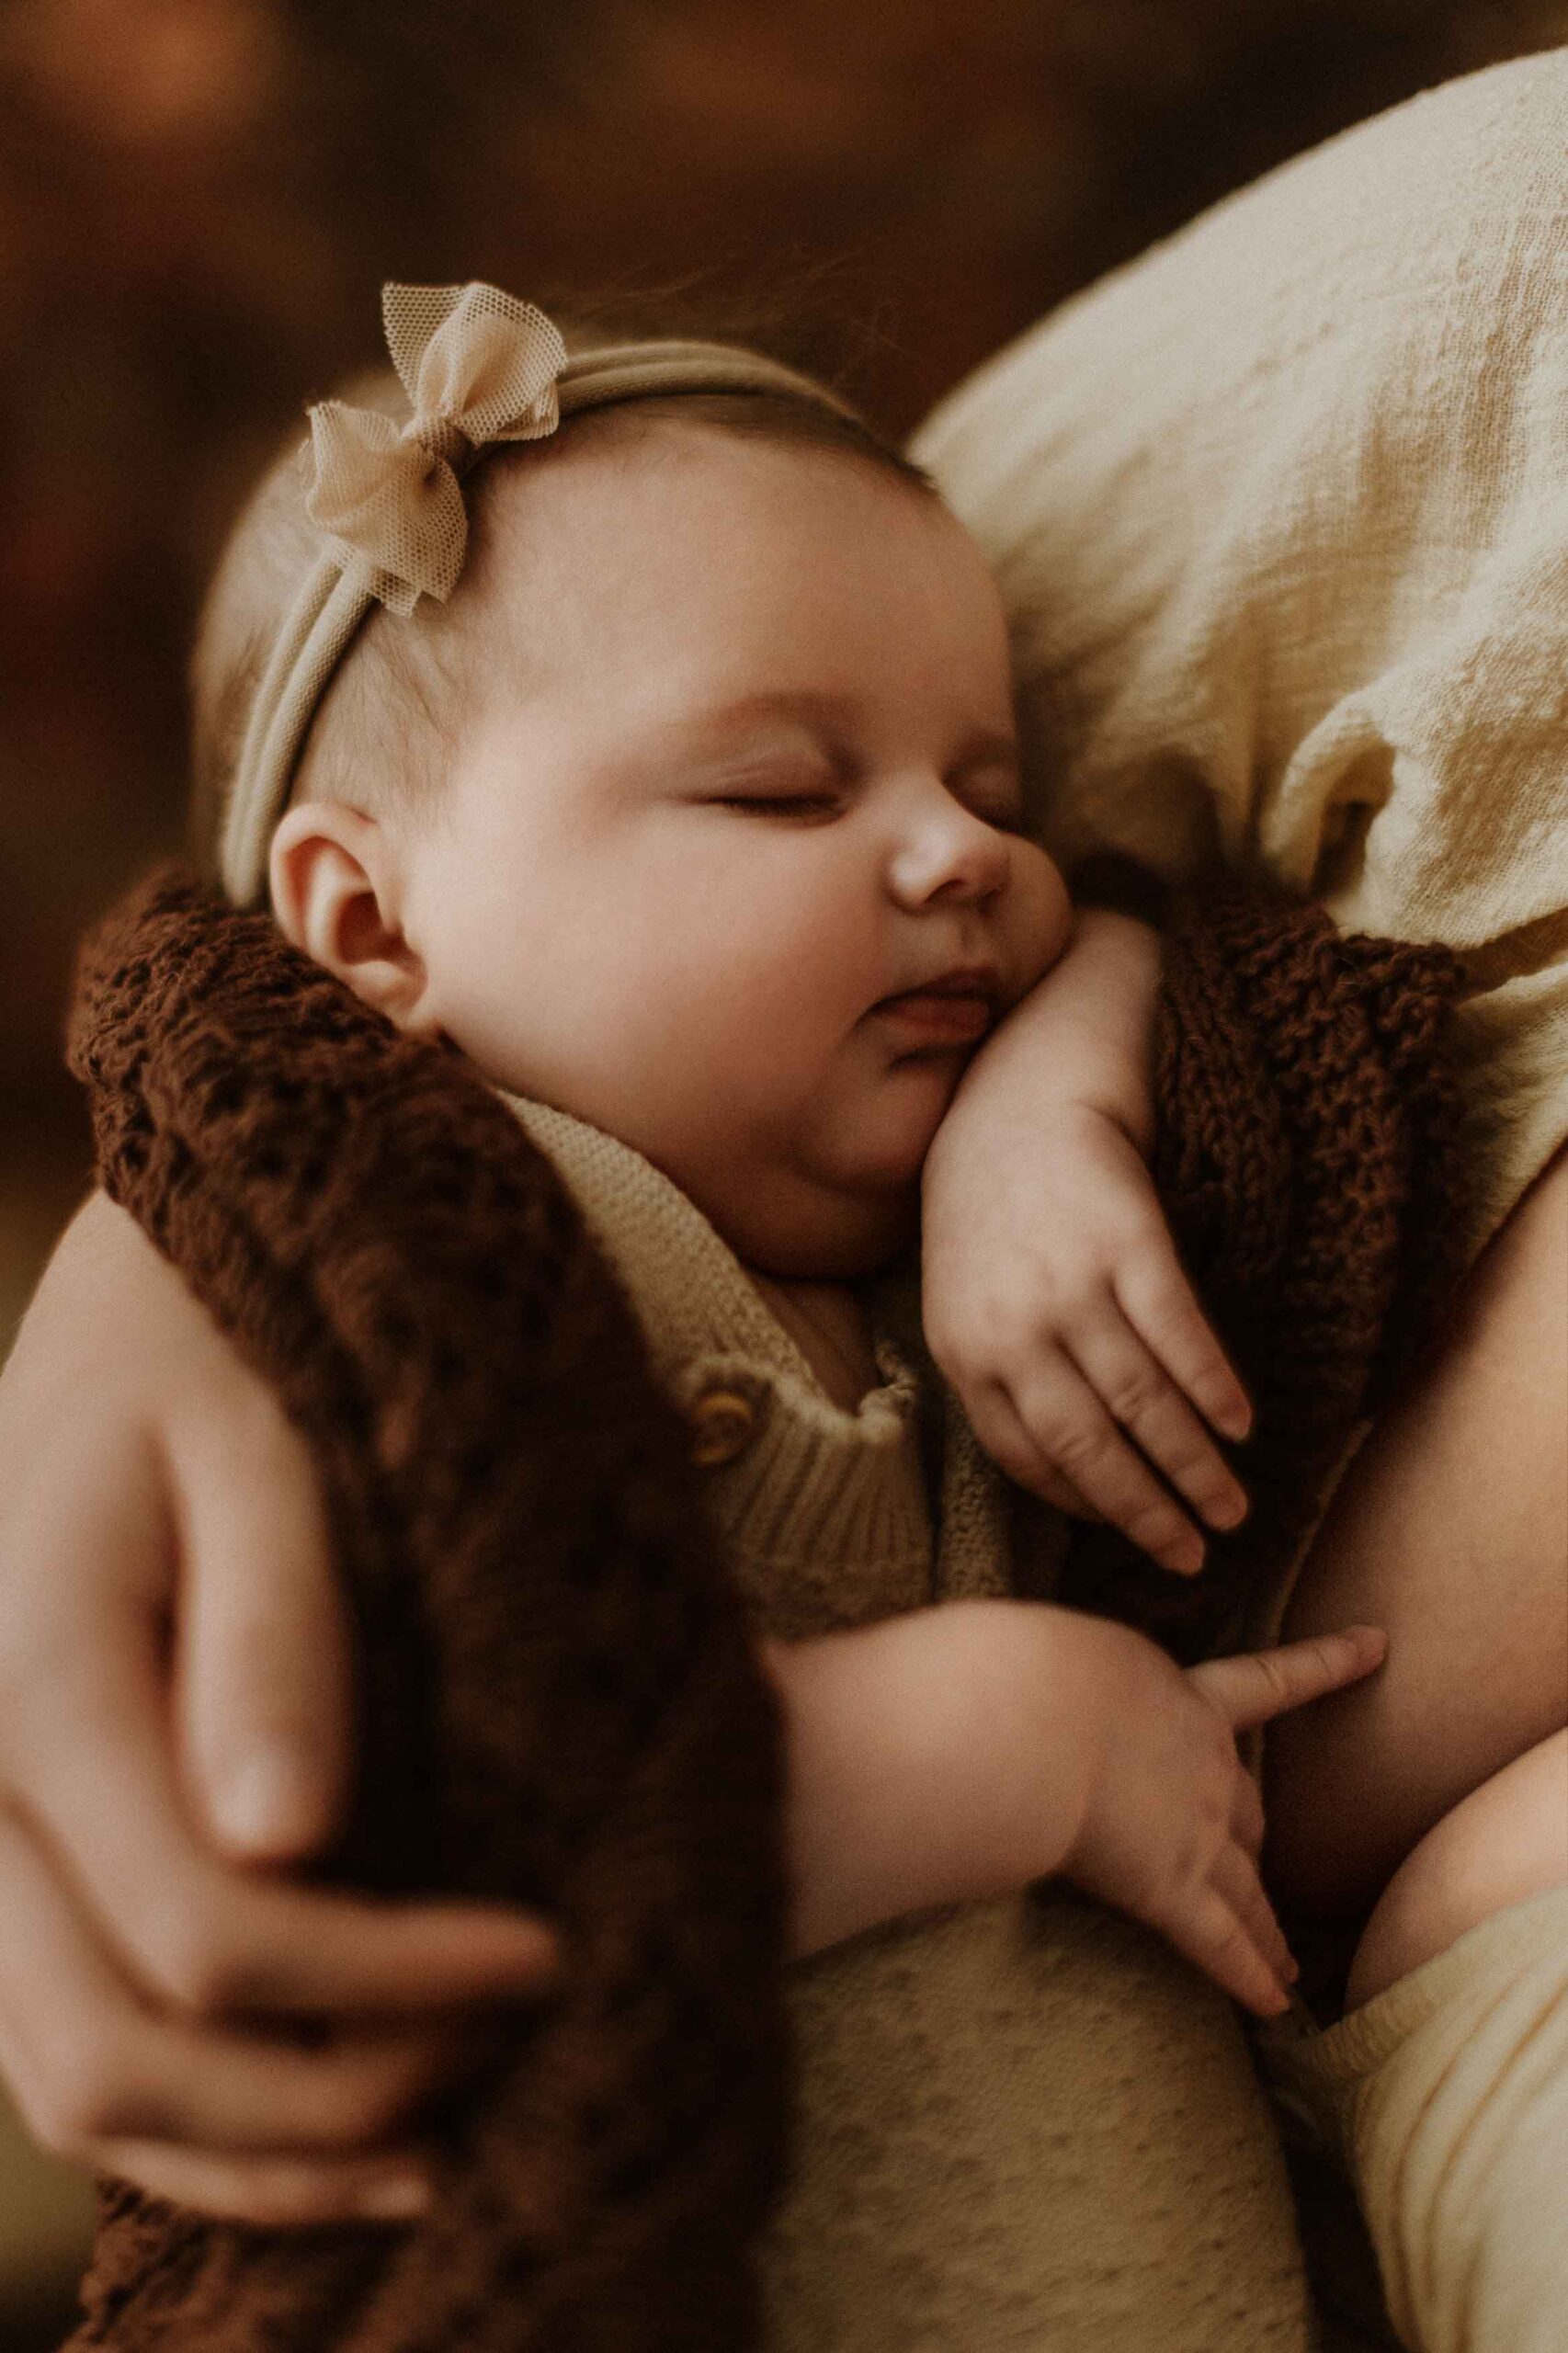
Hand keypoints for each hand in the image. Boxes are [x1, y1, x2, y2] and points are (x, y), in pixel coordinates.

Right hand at [0, 1194, 558, 2225]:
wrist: (141, 1294)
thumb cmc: (230, 1341)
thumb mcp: (270, 1446)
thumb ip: (275, 1633)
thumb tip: (283, 1843)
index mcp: (33, 1682)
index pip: (210, 1936)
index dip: (389, 1985)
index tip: (550, 1954)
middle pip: (116, 2059)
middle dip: (325, 2105)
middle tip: (514, 2059)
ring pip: (75, 2079)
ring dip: (259, 2146)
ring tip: (447, 2133)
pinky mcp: (15, 1840)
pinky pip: (72, 2030)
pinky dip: (204, 2106)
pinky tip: (346, 2100)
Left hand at [924, 1094, 1251, 1575]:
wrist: (1016, 1110)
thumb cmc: (993, 1224)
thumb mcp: (964, 1305)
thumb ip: (998, 1380)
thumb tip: (1058, 1478)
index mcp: (966, 1353)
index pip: (1028, 1459)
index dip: (1085, 1506)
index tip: (1131, 1536)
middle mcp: (1016, 1328)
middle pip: (1091, 1445)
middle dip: (1148, 1513)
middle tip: (1195, 1557)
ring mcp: (1073, 1285)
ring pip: (1142, 1401)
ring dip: (1194, 1466)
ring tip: (1232, 1510)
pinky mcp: (1129, 1242)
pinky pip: (1178, 1333)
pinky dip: (1212, 1386)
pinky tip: (1242, 1425)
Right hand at [1058, 1617, 1388, 2016]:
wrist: (1032, 1718)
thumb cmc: (1027, 1669)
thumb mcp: (1066, 1653)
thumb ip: (1076, 1676)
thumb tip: (1041, 1685)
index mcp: (1183, 1695)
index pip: (1269, 1679)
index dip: (1328, 1664)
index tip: (1377, 1646)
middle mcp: (1208, 1765)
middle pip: (1249, 1811)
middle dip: (1255, 1840)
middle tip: (1260, 1864)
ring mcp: (1198, 1831)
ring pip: (1247, 1890)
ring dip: (1268, 1928)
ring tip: (1289, 1965)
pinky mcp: (1172, 1889)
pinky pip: (1222, 1945)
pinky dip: (1250, 1976)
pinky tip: (1276, 2006)